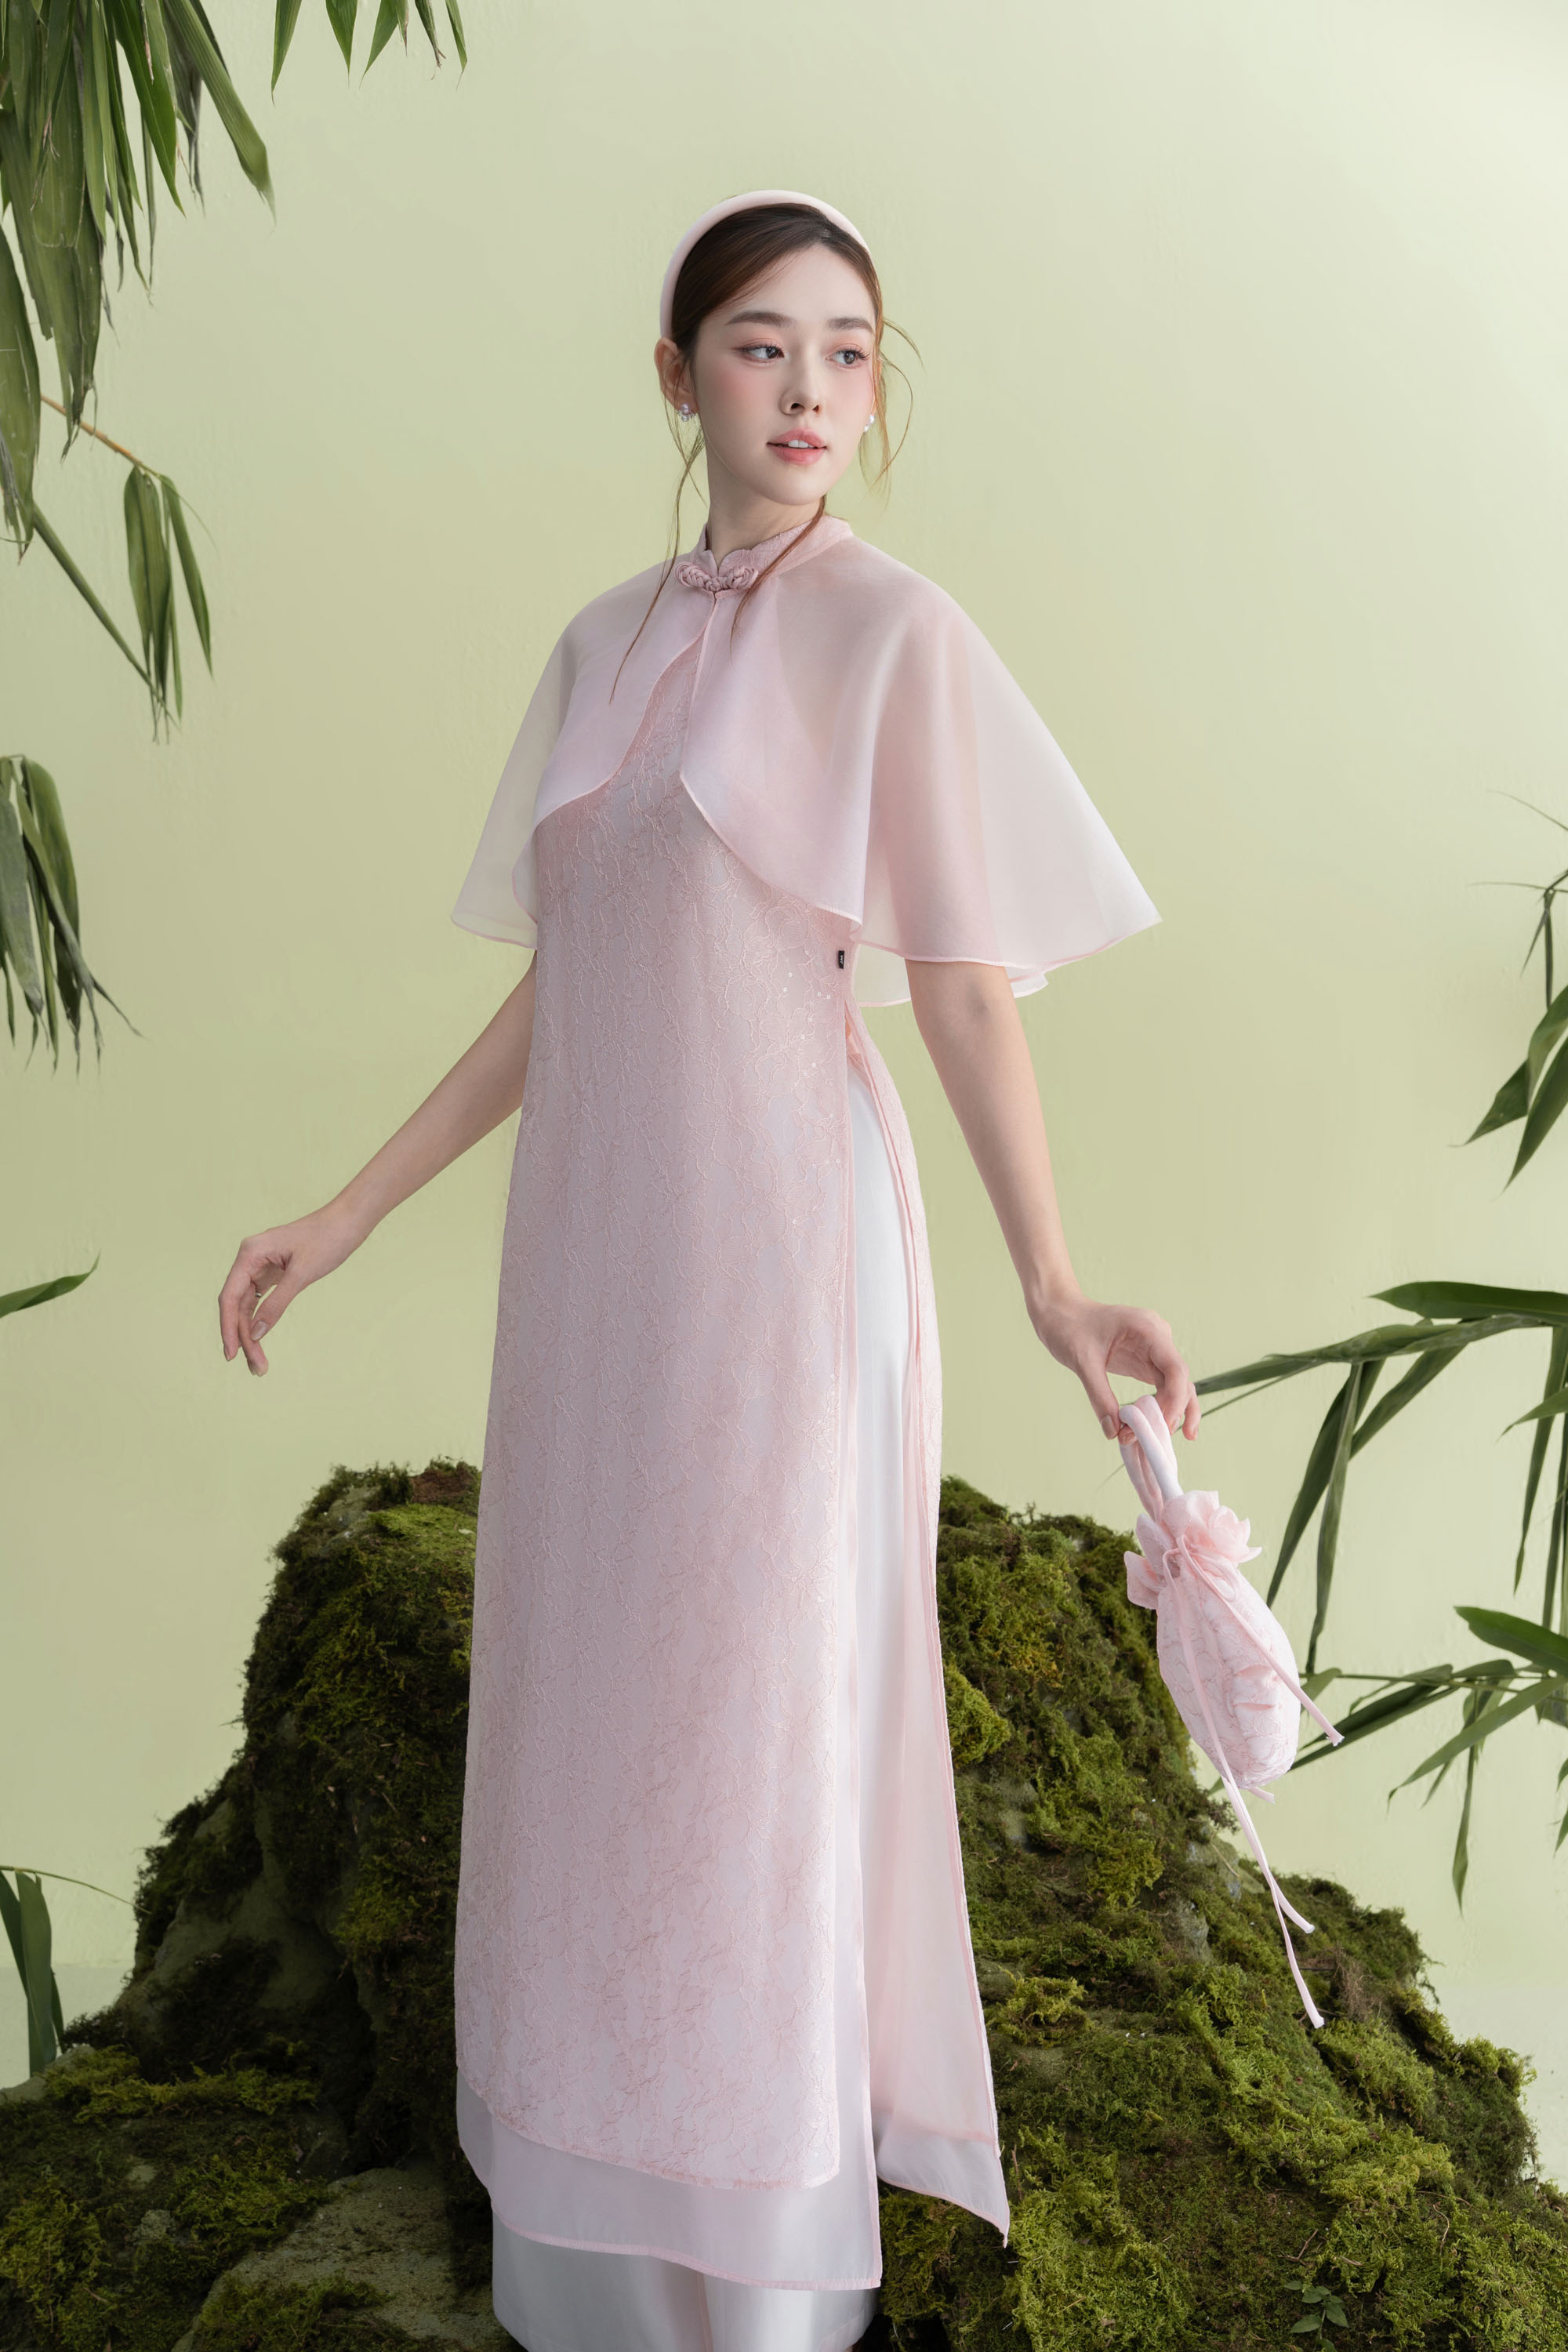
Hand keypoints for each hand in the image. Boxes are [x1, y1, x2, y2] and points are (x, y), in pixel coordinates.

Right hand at [218, 1204, 363, 1375]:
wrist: (349, 1221)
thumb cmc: (327, 1240)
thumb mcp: (302, 1274)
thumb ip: (277, 1304)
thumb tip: (256, 1334)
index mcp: (250, 1253)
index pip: (230, 1296)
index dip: (228, 1327)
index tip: (232, 1355)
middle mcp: (250, 1258)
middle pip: (237, 1305)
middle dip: (243, 1336)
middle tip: (256, 1367)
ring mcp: (261, 1265)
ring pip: (247, 1305)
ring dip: (251, 1332)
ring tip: (259, 1363)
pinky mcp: (273, 1271)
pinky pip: (259, 1300)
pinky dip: (260, 1320)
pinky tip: (260, 1340)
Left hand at [1031, 1292, 1199, 1442]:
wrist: (1060, 1311)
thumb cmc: (1069, 1327)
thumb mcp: (1082, 1362)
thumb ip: (1099, 1396)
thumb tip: (1113, 1432)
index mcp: (1149, 1329)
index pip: (1176, 1369)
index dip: (1174, 1401)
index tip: (1159, 1426)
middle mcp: (1158, 1338)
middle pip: (1181, 1381)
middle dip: (1171, 1413)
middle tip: (1153, 1441)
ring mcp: (1154, 1350)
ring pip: (1176, 1386)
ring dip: (1169, 1414)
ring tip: (1159, 1442)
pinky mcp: (1146, 1361)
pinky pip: (1162, 1387)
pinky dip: (1160, 1408)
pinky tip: (1157, 1429)